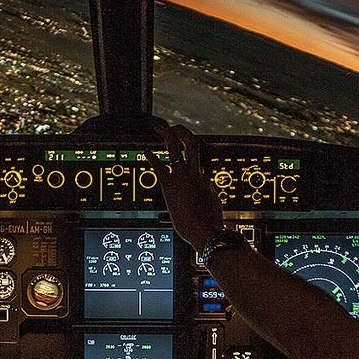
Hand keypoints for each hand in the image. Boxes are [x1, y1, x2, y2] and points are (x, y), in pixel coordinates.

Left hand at [146, 125, 223, 249]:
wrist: (205, 231)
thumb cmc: (210, 223)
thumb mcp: (213, 205)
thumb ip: (208, 193)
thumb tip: (207, 187)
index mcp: (205, 179)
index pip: (199, 162)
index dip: (192, 161)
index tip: (186, 161)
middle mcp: (195, 172)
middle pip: (191, 144)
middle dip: (182, 132)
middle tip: (174, 128)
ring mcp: (182, 176)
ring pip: (176, 147)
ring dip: (168, 135)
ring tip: (162, 129)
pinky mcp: (169, 184)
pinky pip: (158, 165)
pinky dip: (151, 157)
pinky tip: (146, 152)